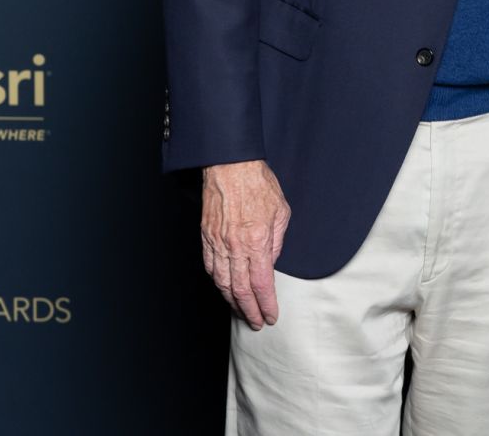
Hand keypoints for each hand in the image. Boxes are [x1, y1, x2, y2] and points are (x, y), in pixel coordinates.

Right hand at [201, 159, 290, 328]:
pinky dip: (217, 282)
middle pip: (240, 290)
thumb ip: (278, 241)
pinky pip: (210, 267)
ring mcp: (218, 242)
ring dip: (232, 301)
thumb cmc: (258, 183)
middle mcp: (235, 246)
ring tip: (241, 311)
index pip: (261, 284)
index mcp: (257, 241)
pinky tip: (224, 289)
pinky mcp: (206, 237)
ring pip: (222, 282)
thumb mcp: (282, 212)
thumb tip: (272, 262)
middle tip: (256, 322)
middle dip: (249, 310)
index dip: (266, 304)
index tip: (270, 316)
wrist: (230, 165)